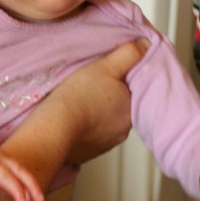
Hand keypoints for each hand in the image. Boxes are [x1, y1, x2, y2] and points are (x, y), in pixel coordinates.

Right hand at [36, 40, 144, 165]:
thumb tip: (146, 45)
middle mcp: (122, 132)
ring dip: (93, 115)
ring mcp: (104, 145)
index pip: (131, 93)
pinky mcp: (86, 155)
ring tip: (77, 102)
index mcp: (130, 111)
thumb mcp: (105, 66)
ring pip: (102, 124)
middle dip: (106, 100)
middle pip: (117, 109)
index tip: (103, 77)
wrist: (53, 129)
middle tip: (88, 88)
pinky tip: (70, 118)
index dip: (118, 82)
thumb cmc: (78, 96)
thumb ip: (128, 54)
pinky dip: (81, 128)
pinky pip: (87, 137)